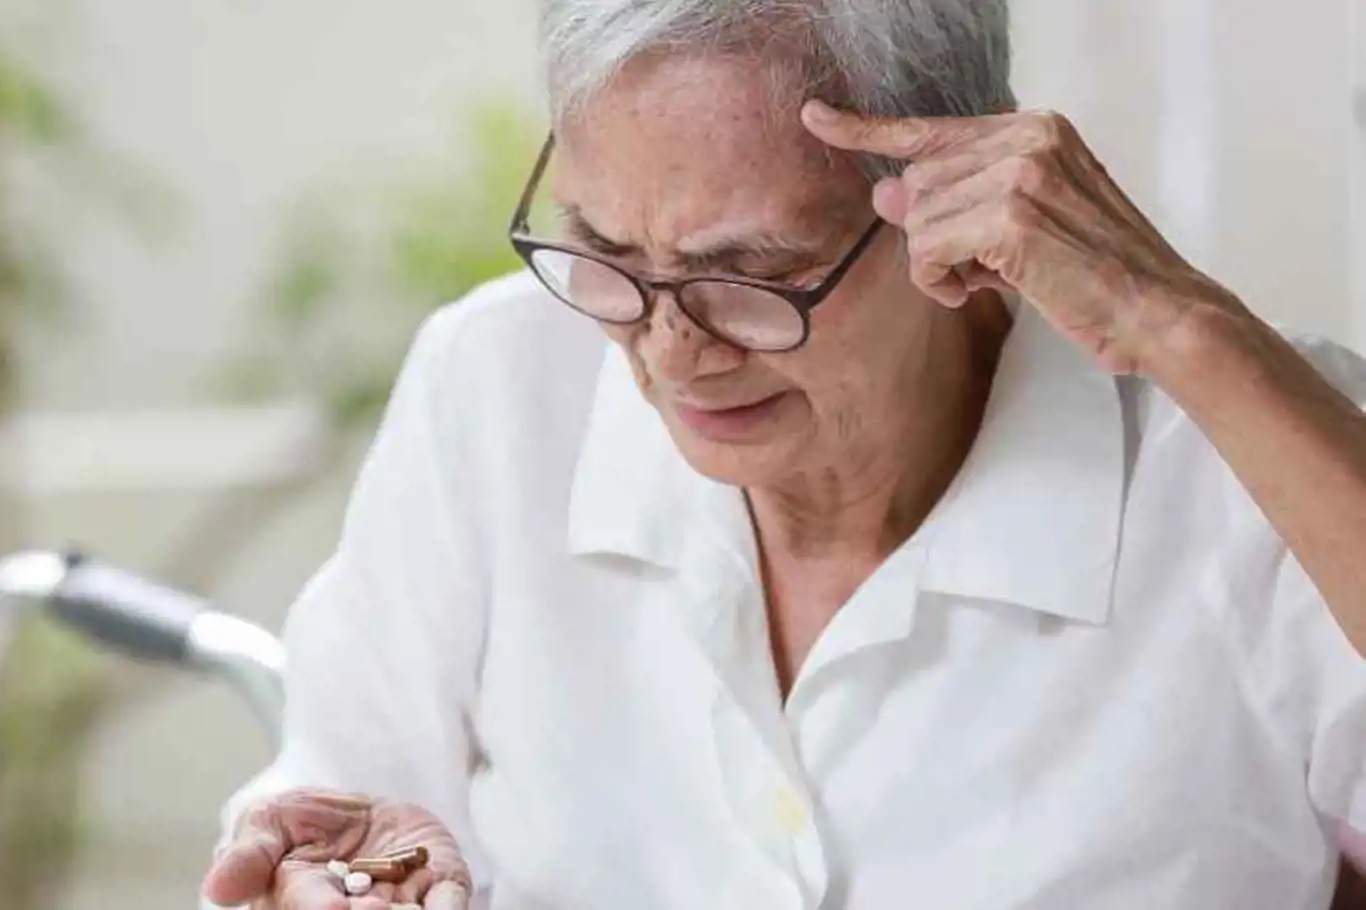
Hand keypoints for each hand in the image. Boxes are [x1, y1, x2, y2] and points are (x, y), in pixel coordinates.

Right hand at [202, 788, 470, 909]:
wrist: (368, 809)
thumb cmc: (309, 823)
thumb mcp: (271, 822)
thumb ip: (250, 853)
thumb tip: (216, 889)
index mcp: (304, 900)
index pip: (310, 907)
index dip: (320, 907)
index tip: (332, 907)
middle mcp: (354, 908)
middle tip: (369, 907)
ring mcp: (401, 903)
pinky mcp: (441, 888)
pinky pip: (449, 905)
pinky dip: (447, 909)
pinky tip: (442, 909)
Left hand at [801, 100, 1239, 374]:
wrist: (1157, 311)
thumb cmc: (1096, 276)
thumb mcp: (1019, 228)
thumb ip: (956, 202)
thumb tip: (885, 191)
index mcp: (1035, 129)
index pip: (931, 128)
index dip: (866, 129)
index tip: (816, 117)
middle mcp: (1027, 136)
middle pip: (917, 183)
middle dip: (931, 234)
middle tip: (979, 267)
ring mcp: (1019, 172)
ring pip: (917, 219)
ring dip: (937, 264)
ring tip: (988, 280)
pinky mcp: (1010, 216)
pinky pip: (926, 250)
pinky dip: (938, 281)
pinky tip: (974, 291)